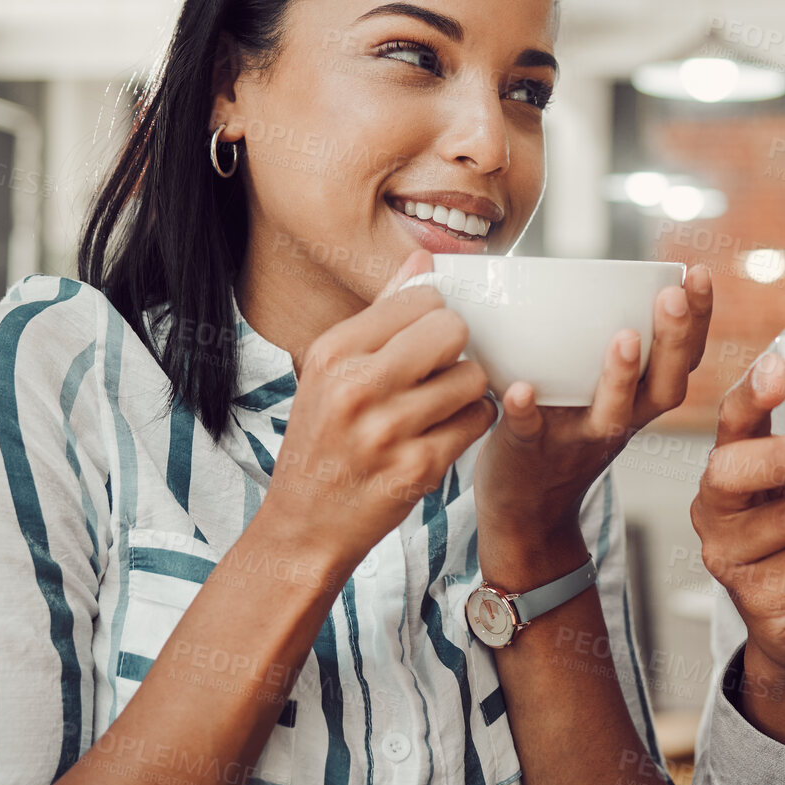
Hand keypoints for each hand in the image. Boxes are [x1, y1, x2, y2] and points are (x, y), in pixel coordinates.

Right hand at [258, 249, 496, 578]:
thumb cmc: (323, 442)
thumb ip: (381, 313)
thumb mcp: (332, 372)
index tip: (424, 340)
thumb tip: (424, 258)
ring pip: (473, 377)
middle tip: (439, 370)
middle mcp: (357, 387)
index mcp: (334, 353)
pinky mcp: (419, 467)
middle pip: (453, 329)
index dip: (434, 316)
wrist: (306, 526)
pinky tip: (445, 432)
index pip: (420, 298)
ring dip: (467, 390)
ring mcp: (389, 430)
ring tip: (440, 405)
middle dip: (457, 348)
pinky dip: (471, 423)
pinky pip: (478, 420)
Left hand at [473, 267, 713, 574]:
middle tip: (672, 296)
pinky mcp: (530, 451)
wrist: (526, 513)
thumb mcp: (605, 398)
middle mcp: (621, 421)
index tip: (699, 273)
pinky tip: (521, 388)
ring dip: (620, 376)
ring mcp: (577, 439)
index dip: (700, 319)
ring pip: (610, 413)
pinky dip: (527, 410)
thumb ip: (612, 348)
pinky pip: (531, 432)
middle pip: (663, 386)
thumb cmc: (564, 436)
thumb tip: (604, 271)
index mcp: (642, 402)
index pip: (685, 359)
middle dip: (674, 340)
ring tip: (625, 338)